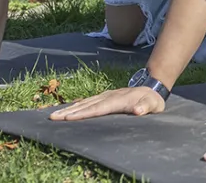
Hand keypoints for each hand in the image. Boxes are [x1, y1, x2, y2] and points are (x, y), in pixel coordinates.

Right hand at [48, 85, 165, 121]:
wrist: (152, 87)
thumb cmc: (152, 100)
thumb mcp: (153, 105)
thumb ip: (146, 107)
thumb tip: (138, 110)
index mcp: (118, 100)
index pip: (97, 108)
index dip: (83, 113)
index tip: (68, 118)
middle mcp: (108, 96)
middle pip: (86, 105)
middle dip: (69, 112)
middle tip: (52, 117)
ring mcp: (105, 96)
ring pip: (84, 102)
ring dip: (69, 109)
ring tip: (54, 115)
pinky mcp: (104, 97)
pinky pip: (87, 102)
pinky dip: (76, 106)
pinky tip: (67, 110)